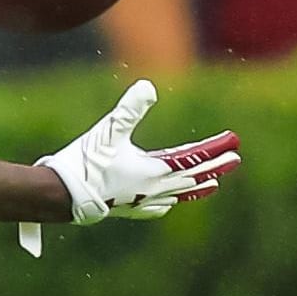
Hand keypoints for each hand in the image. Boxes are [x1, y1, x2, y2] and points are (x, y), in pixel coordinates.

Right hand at [40, 80, 239, 223]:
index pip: (193, 157)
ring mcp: (142, 201)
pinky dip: (172, 201)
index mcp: (154, 170)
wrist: (61, 196)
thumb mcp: (107, 131)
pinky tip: (171, 202)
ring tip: (214, 183)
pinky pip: (159, 206)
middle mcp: (154, 188)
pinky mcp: (128, 208)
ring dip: (198, 186)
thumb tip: (148, 86)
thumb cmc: (84, 163)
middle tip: (235, 158)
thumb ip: (129, 109)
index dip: (215, 148)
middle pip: (194, 176)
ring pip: (180, 193)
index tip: (234, 141)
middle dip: (215, 166)